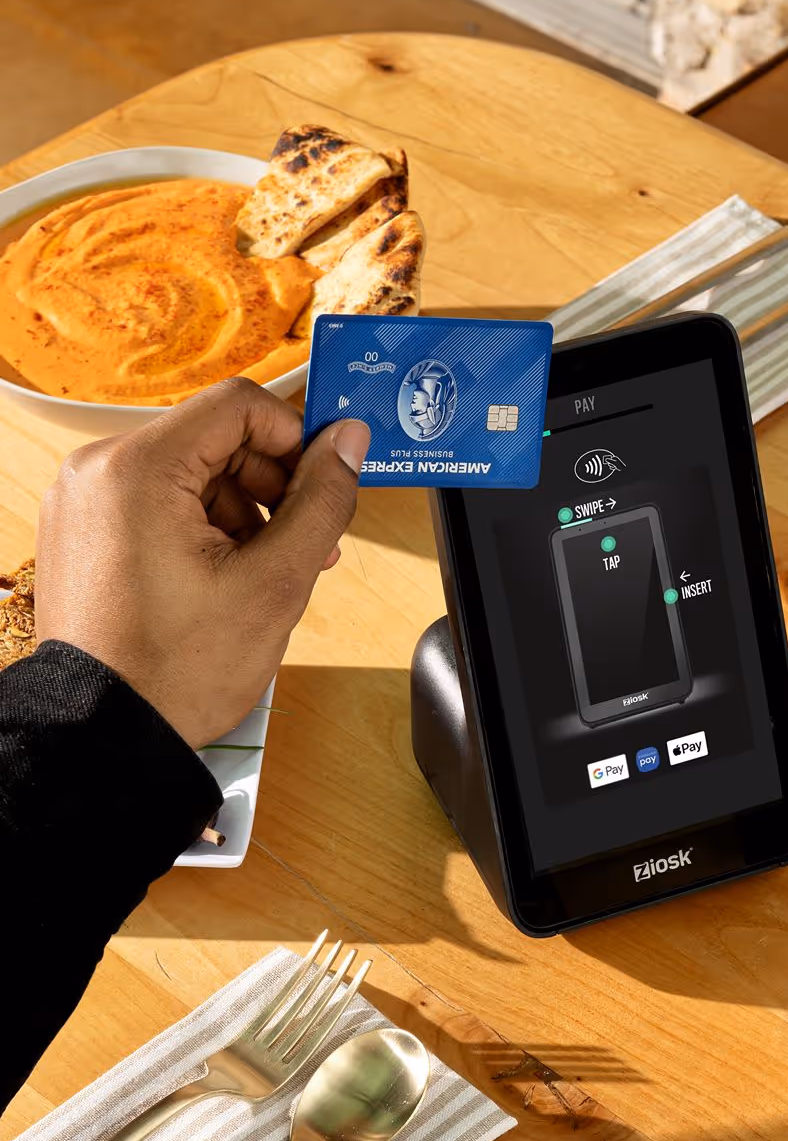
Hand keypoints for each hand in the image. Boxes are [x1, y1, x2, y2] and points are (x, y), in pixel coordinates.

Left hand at [36, 377, 369, 747]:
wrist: (109, 734)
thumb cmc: (177, 670)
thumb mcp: (275, 582)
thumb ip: (322, 500)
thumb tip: (349, 441)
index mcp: (139, 470)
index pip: (239, 406)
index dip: (296, 439)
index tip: (324, 481)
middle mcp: (99, 471)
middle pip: (214, 440)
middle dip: (271, 487)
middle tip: (305, 544)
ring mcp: (85, 502)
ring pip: (190, 474)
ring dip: (241, 513)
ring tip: (263, 575)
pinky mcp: (84, 531)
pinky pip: (157, 504)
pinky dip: (200, 530)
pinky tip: (224, 579)